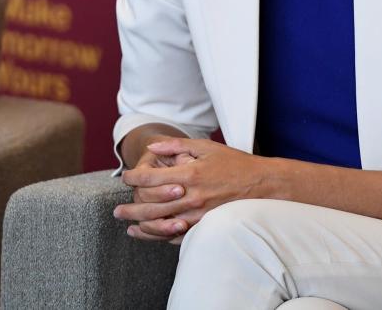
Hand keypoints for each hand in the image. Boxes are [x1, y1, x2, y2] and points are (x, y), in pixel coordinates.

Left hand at [116, 138, 270, 241]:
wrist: (264, 185)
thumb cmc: (234, 163)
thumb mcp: (205, 147)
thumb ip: (176, 146)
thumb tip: (152, 147)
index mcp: (190, 174)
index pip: (151, 178)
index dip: (134, 178)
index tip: (125, 178)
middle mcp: (193, 197)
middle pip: (153, 206)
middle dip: (132, 208)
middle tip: (117, 211)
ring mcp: (201, 215)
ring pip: (164, 224)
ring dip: (143, 226)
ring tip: (129, 226)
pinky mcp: (208, 226)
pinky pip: (182, 235)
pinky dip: (164, 236)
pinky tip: (153, 235)